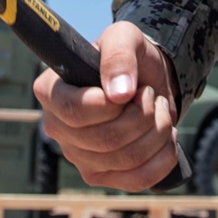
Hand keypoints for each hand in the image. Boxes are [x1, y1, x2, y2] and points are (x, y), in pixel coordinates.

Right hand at [33, 20, 181, 190]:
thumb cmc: (128, 57)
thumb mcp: (125, 37)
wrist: (147, 81)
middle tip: (151, 95)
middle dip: (144, 115)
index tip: (131, 90)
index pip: (74, 111)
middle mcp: (57, 128)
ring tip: (159, 109)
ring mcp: (77, 157)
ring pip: (127, 159)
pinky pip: (139, 180)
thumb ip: (119, 55)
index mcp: (51, 91)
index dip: (110, 105)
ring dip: (158, 130)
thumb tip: (119, 93)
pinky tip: (166, 135)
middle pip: (106, 140)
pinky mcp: (101, 177)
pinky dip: (164, 156)